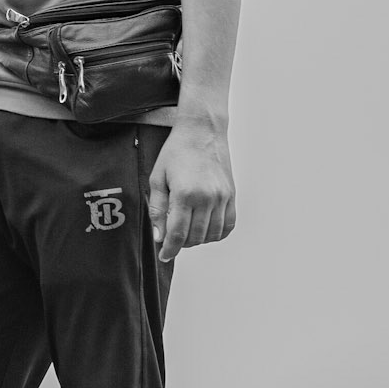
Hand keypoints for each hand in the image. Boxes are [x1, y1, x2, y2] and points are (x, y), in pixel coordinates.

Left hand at [146, 118, 235, 264]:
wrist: (202, 131)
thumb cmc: (176, 152)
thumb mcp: (157, 178)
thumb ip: (157, 209)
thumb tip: (159, 236)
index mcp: (185, 194)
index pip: (178, 234)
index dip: (170, 249)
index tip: (164, 255)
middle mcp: (207, 198)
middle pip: (195, 238)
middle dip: (181, 244)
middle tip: (171, 239)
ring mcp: (222, 197)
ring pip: (212, 235)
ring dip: (198, 240)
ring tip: (187, 232)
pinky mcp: (232, 195)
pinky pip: (228, 225)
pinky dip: (217, 233)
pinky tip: (205, 229)